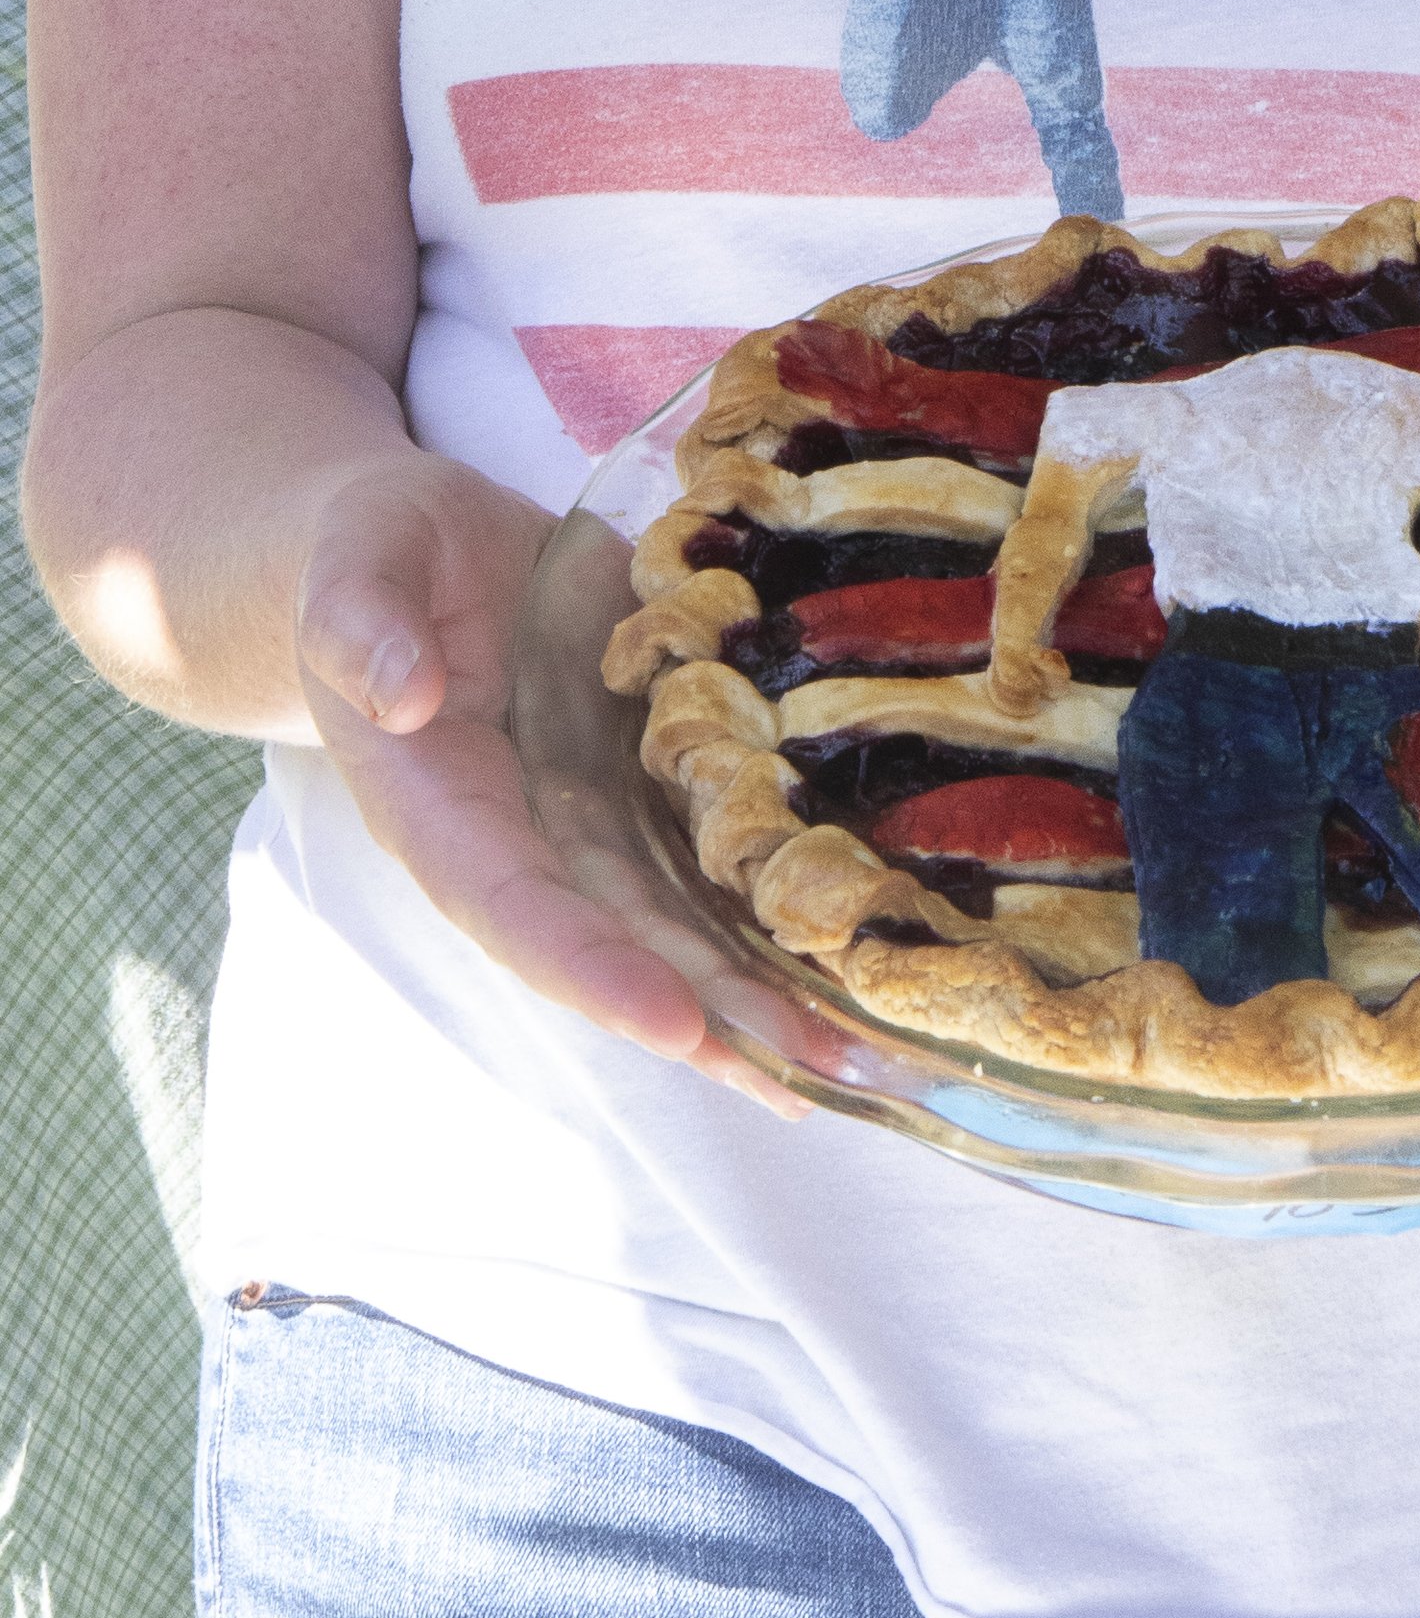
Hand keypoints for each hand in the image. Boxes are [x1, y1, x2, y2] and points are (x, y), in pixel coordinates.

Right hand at [296, 455, 804, 1113]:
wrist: (413, 547)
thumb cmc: (374, 552)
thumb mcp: (357, 560)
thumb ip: (363, 624)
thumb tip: (403, 695)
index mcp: (440, 804)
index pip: (515, 903)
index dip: (592, 967)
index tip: (674, 1022)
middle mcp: (525, 834)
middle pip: (623, 942)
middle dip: (719, 1011)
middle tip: (823, 1070)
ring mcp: (594, 811)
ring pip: (682, 918)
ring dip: (767, 991)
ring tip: (864, 1056)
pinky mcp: (649, 773)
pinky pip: (718, 850)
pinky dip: (785, 905)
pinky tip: (863, 952)